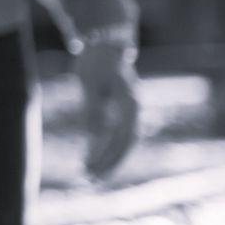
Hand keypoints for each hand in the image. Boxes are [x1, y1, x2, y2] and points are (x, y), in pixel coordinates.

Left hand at [76, 39, 140, 178]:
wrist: (104, 45)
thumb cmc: (95, 62)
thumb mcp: (90, 84)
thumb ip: (93, 108)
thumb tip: (94, 135)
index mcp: (130, 103)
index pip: (123, 137)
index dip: (108, 154)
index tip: (91, 167)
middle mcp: (134, 110)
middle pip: (126, 144)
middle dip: (110, 163)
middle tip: (90, 179)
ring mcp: (130, 112)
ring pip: (124, 143)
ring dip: (109, 160)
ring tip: (90, 176)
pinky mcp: (122, 113)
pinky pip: (118, 136)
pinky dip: (108, 150)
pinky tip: (95, 161)